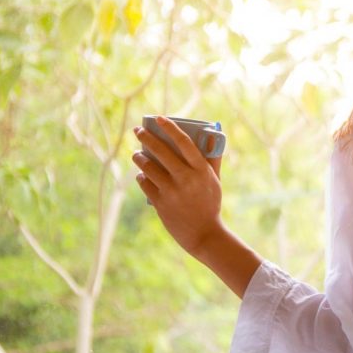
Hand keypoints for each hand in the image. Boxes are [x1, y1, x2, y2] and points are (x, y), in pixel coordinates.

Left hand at [132, 117, 223, 256]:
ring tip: (137, 154)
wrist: (204, 234)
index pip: (184, 142)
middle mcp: (186, 178)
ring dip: (140, 158)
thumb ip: (212, 160)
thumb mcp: (215, 181)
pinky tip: (141, 175)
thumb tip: (211, 138)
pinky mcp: (160, 203)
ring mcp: (172, 191)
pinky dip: (141, 177)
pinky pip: (144, 183)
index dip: (170, 127)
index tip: (159, 118)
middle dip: (146, 137)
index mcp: (201, 170)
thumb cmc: (210, 204)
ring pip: (148, 167)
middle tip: (138, 131)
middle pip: (161, 151)